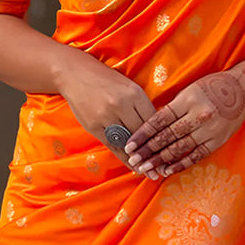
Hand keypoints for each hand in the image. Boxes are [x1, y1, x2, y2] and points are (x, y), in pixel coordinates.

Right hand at [55, 48, 155, 166]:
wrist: (74, 74)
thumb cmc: (107, 80)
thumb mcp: (129, 86)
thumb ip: (141, 105)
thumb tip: (157, 127)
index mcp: (134, 93)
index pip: (153, 120)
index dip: (161, 136)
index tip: (171, 149)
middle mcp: (121, 105)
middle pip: (141, 133)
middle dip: (153, 150)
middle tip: (164, 165)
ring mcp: (106, 116)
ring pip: (127, 142)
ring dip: (139, 158)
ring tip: (150, 171)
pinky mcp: (93, 126)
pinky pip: (112, 145)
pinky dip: (124, 157)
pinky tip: (132, 166)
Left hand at [124, 71, 244, 178]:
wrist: (243, 90)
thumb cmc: (211, 87)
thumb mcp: (189, 90)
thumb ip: (172, 108)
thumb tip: (150, 126)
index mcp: (187, 100)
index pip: (159, 120)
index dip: (143, 134)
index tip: (130, 144)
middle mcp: (197, 115)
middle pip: (167, 136)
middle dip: (147, 150)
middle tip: (133, 160)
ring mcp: (208, 130)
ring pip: (179, 148)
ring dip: (160, 160)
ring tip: (145, 168)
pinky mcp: (217, 141)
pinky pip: (195, 155)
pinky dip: (180, 164)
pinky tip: (167, 170)